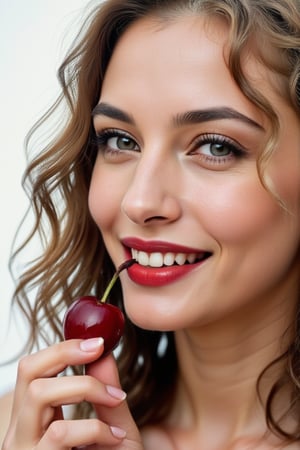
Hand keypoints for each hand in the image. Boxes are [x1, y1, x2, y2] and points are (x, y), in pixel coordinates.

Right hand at [2, 338, 142, 448]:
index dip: (63, 348)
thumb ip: (106, 395)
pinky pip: (59, 432)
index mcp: (38, 419)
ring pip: (39, 394)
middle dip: (65, 352)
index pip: (34, 369)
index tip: (98, 341)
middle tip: (98, 348)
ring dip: (85, 387)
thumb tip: (103, 353)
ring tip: (115, 399)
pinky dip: (92, 427)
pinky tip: (113, 440)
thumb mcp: (113, 429)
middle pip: (28, 370)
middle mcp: (23, 432)